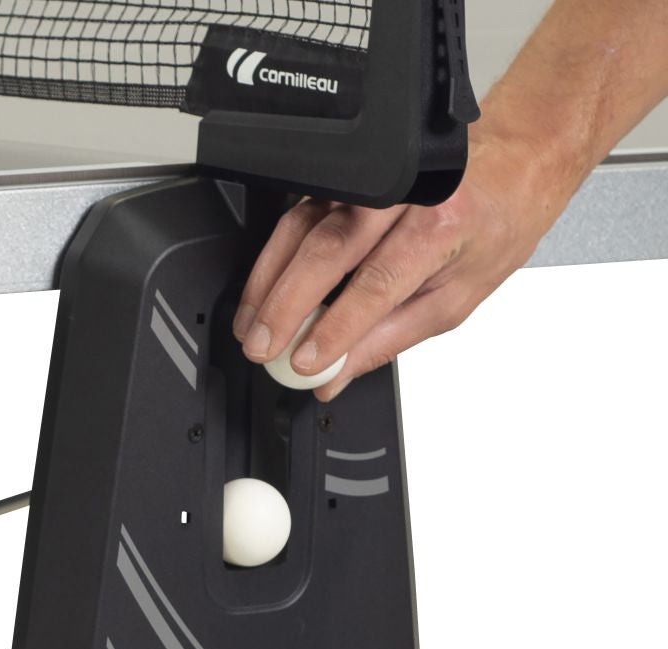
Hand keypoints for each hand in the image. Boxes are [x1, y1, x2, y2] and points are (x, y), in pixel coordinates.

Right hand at [232, 126, 573, 401]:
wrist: (505, 167)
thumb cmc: (491, 229)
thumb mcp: (455, 298)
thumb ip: (391, 339)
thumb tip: (337, 374)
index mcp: (442, 222)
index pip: (376, 283)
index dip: (335, 328)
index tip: (306, 363)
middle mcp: (401, 192)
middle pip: (327, 250)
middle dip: (285, 307)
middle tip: (262, 349)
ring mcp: (367, 177)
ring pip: (299, 230)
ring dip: (267, 285)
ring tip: (250, 329)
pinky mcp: (343, 176)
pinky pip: (296, 218)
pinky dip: (272, 260)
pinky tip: (261, 292)